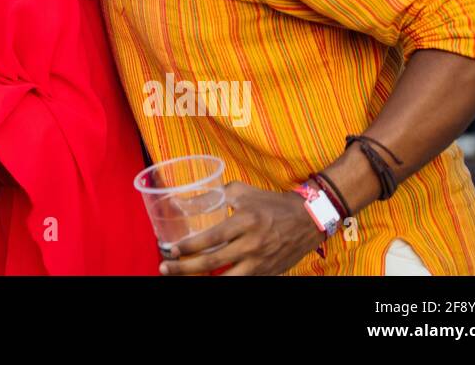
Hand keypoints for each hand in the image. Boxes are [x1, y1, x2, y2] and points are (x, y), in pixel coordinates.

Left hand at [159, 181, 326, 275]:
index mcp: (245, 222)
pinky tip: (210, 279)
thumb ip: (214, 194)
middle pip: (212, 262)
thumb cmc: (271, 203)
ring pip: (227, 279)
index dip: (189, 246)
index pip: (211, 239)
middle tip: (165, 268)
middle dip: (185, 268)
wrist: (309, 220)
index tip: (171, 249)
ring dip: (203, 280)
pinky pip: (242, 281)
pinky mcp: (268, 273)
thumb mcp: (242, 192)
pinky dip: (225, 280)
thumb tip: (185, 200)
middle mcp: (252, 245)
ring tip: (183, 278)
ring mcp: (260, 262)